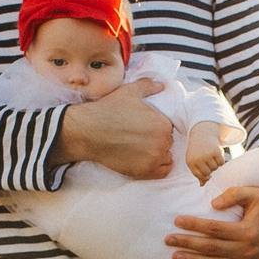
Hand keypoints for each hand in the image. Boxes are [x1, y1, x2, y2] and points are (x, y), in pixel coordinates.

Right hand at [52, 76, 173, 178]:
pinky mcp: (144, 172)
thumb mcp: (130, 91)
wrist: (89, 131)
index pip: (168, 128)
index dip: (157, 127)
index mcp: (163, 123)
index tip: (145, 128)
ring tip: (141, 149)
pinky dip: (156, 167)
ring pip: (165, 157)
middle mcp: (162, 142)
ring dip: (157, 154)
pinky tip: (144, 160)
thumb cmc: (109, 110)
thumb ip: (149, 86)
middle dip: (157, 140)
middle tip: (140, 138)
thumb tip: (162, 85)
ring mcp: (154, 159)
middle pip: (167, 143)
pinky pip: (161, 172)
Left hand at [168, 186, 258, 258]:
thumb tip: (212, 203)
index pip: (215, 229)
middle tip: (168, 240)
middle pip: (211, 248)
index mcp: (248, 231)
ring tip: (175, 256)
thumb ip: (234, 194)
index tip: (177, 220)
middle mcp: (247, 250)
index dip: (195, 225)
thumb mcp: (255, 194)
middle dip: (188, 243)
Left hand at [185, 124, 226, 181]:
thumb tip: (202, 185)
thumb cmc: (197, 150)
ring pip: (215, 168)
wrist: (202, 133)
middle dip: (210, 169)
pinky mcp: (216, 151)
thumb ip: (198, 173)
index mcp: (190, 162)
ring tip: (212, 157)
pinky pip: (221, 163)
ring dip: (216, 164)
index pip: (200, 176)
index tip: (207, 171)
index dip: (204, 175)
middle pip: (208, 173)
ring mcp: (207, 155)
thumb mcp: (194, 160)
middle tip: (209, 162)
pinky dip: (221, 161)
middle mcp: (198, 159)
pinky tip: (217, 155)